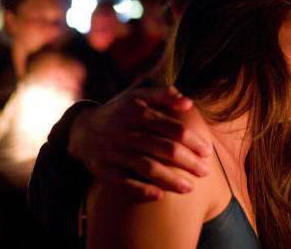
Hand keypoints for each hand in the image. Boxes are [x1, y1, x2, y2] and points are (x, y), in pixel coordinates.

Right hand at [68, 85, 212, 200]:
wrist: (82, 130)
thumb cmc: (121, 112)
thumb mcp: (138, 96)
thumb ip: (163, 94)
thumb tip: (188, 102)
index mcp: (138, 113)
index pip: (173, 128)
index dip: (193, 141)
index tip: (207, 152)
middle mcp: (126, 132)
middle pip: (164, 149)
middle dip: (188, 162)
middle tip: (205, 171)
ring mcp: (114, 152)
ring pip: (147, 167)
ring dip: (171, 180)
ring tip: (190, 188)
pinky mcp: (103, 169)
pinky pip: (124, 182)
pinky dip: (142, 190)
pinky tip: (160, 196)